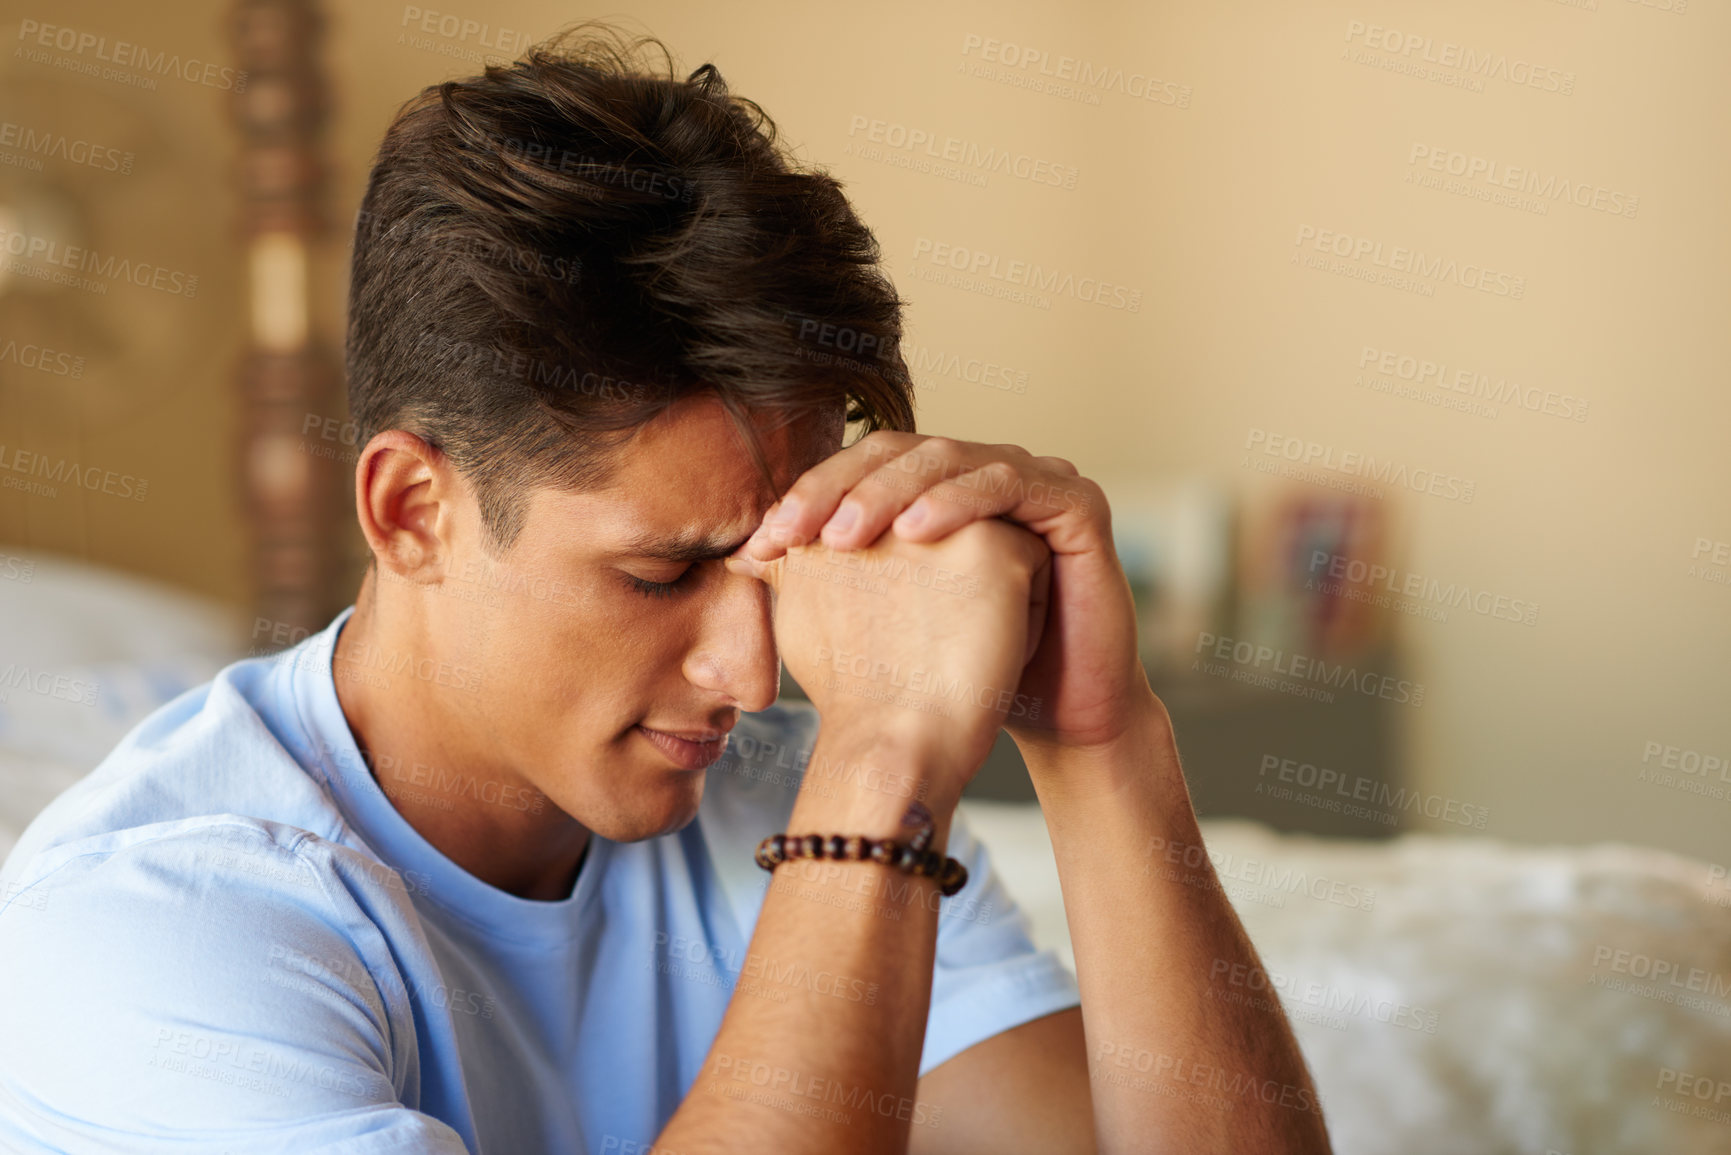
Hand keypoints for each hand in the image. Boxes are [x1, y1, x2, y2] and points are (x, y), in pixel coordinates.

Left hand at [740, 432, 1155, 753]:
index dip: (808, 496)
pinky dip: (961, 500)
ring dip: (890, 491)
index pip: (861, 468)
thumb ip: (819, 580)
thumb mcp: (882, 619)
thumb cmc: (968, 672)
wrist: (1055, 715)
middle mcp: (982, 470)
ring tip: (845, 536)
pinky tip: (918, 532)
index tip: (760, 545)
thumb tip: (734, 560)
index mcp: (936, 487)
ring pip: (949, 458)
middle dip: (838, 489)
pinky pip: (1011, 482)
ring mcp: (1034, 477)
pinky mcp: (1077, 501)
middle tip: (792, 533)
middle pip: (899, 452)